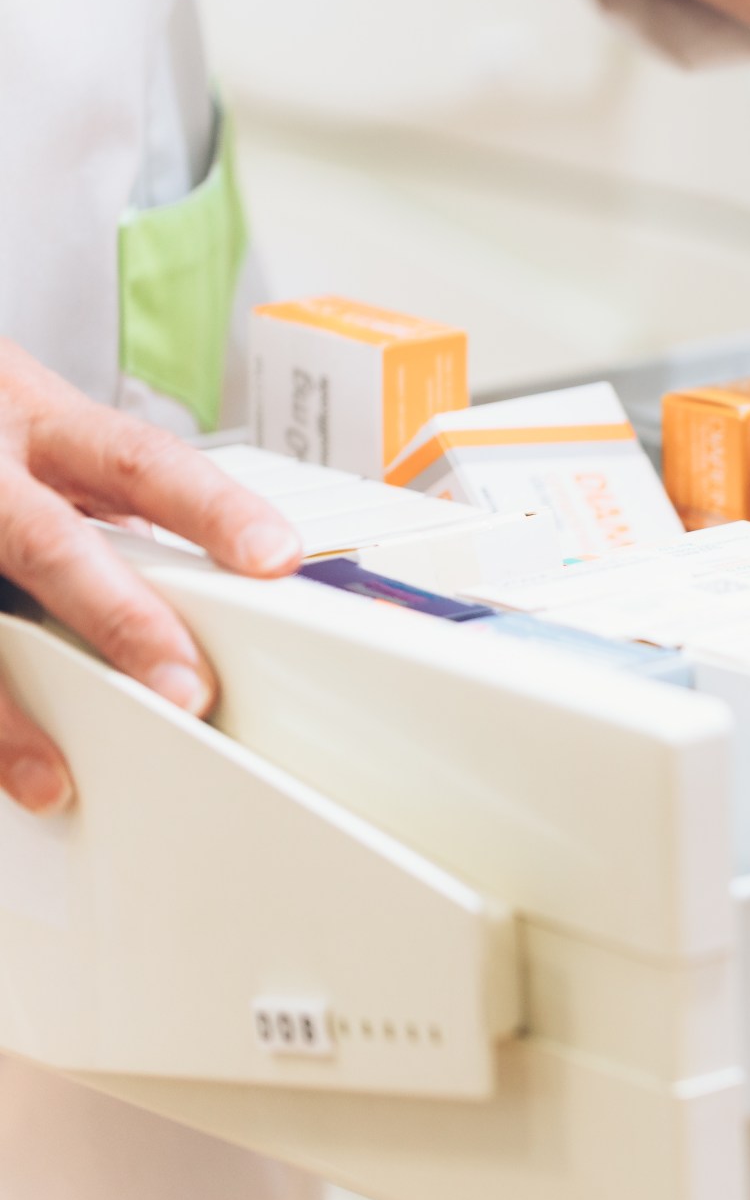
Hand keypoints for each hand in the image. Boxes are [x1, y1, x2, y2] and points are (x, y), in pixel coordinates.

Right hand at [0, 342, 302, 812]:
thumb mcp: (57, 441)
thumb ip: (122, 502)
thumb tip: (238, 576)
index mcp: (48, 426)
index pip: (144, 462)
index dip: (212, 508)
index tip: (273, 557)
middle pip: (52, 543)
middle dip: (121, 621)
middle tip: (187, 691)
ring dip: (10, 708)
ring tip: (52, 773)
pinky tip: (8, 767)